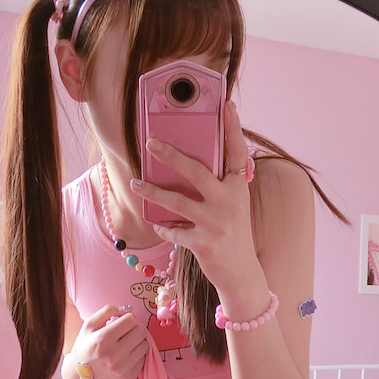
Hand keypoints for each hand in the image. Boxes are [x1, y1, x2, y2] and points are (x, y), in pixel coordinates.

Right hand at [68, 304, 148, 378]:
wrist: (78, 375)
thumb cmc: (84, 346)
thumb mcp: (89, 325)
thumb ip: (107, 311)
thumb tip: (127, 309)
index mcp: (103, 339)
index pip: (130, 320)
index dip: (126, 319)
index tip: (120, 323)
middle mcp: (114, 355)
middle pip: (140, 332)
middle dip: (133, 329)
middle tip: (124, 333)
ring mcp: (122, 368)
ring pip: (145, 345)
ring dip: (137, 342)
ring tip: (125, 345)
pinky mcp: (128, 378)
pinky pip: (143, 359)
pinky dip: (136, 355)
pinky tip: (125, 356)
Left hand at [131, 101, 260, 292]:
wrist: (242, 273)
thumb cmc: (232, 233)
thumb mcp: (234, 205)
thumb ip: (219, 185)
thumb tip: (188, 163)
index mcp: (238, 189)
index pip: (237, 153)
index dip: (233, 128)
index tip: (226, 105)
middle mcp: (230, 203)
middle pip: (197, 172)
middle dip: (171, 156)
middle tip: (150, 143)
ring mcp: (216, 224)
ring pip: (177, 202)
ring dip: (152, 191)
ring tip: (136, 182)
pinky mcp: (203, 244)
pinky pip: (174, 230)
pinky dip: (163, 226)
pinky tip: (157, 223)